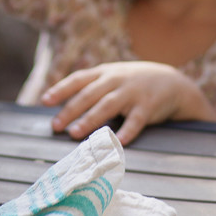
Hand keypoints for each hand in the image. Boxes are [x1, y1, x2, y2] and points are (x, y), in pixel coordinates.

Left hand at [41, 61, 215, 145]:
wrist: (172, 82)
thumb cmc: (133, 83)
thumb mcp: (112, 77)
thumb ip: (91, 86)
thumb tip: (63, 105)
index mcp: (104, 73)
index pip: (78, 79)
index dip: (60, 89)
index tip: (44, 101)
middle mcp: (115, 80)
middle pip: (88, 95)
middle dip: (70, 110)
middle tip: (56, 125)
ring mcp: (132, 92)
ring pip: (107, 106)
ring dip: (90, 120)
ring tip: (75, 133)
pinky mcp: (148, 106)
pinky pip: (136, 120)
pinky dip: (126, 131)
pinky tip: (118, 143)